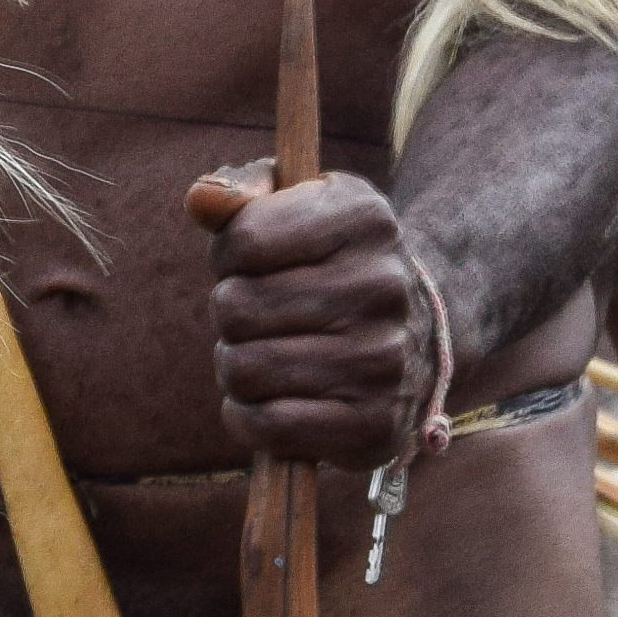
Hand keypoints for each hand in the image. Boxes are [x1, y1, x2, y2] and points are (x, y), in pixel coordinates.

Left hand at [185, 161, 422, 465]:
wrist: (418, 330)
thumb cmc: (328, 258)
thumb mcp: (295, 201)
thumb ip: (240, 191)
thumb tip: (200, 200)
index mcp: (364, 218)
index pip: (242, 240)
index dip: (229, 254)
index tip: (253, 261)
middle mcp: (384, 287)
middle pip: (235, 307)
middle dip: (231, 311)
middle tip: (262, 314)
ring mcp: (385, 360)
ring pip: (244, 369)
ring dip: (236, 364)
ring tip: (268, 352)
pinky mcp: (377, 425)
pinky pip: (269, 426)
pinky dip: (249, 416)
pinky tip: (271, 398)